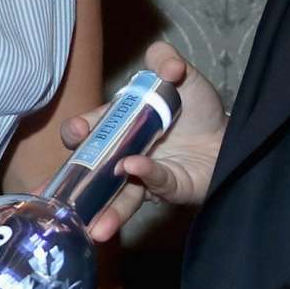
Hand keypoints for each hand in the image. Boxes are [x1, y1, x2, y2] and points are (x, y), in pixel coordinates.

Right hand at [61, 40, 227, 239]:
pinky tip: (135, 167)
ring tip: (95, 227)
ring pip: (119, 198)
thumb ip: (166, 61)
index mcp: (118, 128)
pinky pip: (156, 185)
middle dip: (73, 184)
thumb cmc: (198, 109)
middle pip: (92, 173)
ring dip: (106, 212)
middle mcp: (123, 156)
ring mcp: (145, 178)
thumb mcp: (181, 76)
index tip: (79, 130)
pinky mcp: (170, 189)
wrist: (230, 134)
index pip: (88, 132)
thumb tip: (167, 64)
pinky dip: (146, 175)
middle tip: (59, 188)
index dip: (78, 131)